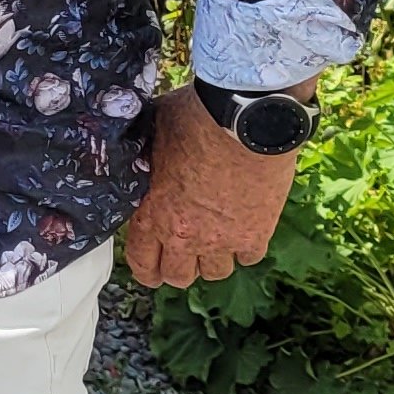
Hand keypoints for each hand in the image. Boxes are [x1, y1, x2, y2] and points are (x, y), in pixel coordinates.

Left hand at [121, 85, 302, 291]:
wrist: (246, 117)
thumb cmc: (196, 118)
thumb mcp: (153, 134)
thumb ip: (145, 154)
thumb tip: (137, 148)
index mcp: (152, 213)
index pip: (142, 263)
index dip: (147, 269)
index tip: (152, 268)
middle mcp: (184, 235)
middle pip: (179, 277)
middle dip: (179, 267)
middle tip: (185, 253)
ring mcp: (222, 239)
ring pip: (215, 273)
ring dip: (213, 259)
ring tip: (216, 239)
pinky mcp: (256, 234)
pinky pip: (249, 257)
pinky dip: (245, 247)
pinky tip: (244, 228)